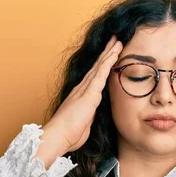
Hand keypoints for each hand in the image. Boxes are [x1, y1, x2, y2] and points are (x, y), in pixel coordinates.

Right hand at [46, 35, 122, 151]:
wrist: (58, 136)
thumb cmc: (69, 134)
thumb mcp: (83, 123)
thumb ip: (88, 116)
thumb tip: (90, 115)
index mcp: (81, 96)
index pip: (94, 76)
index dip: (102, 64)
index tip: (110, 54)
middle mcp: (82, 89)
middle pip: (97, 67)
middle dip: (106, 53)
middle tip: (115, 39)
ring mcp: (85, 90)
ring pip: (100, 67)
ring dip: (109, 53)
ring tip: (117, 41)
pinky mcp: (89, 94)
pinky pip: (101, 74)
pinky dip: (108, 63)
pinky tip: (114, 54)